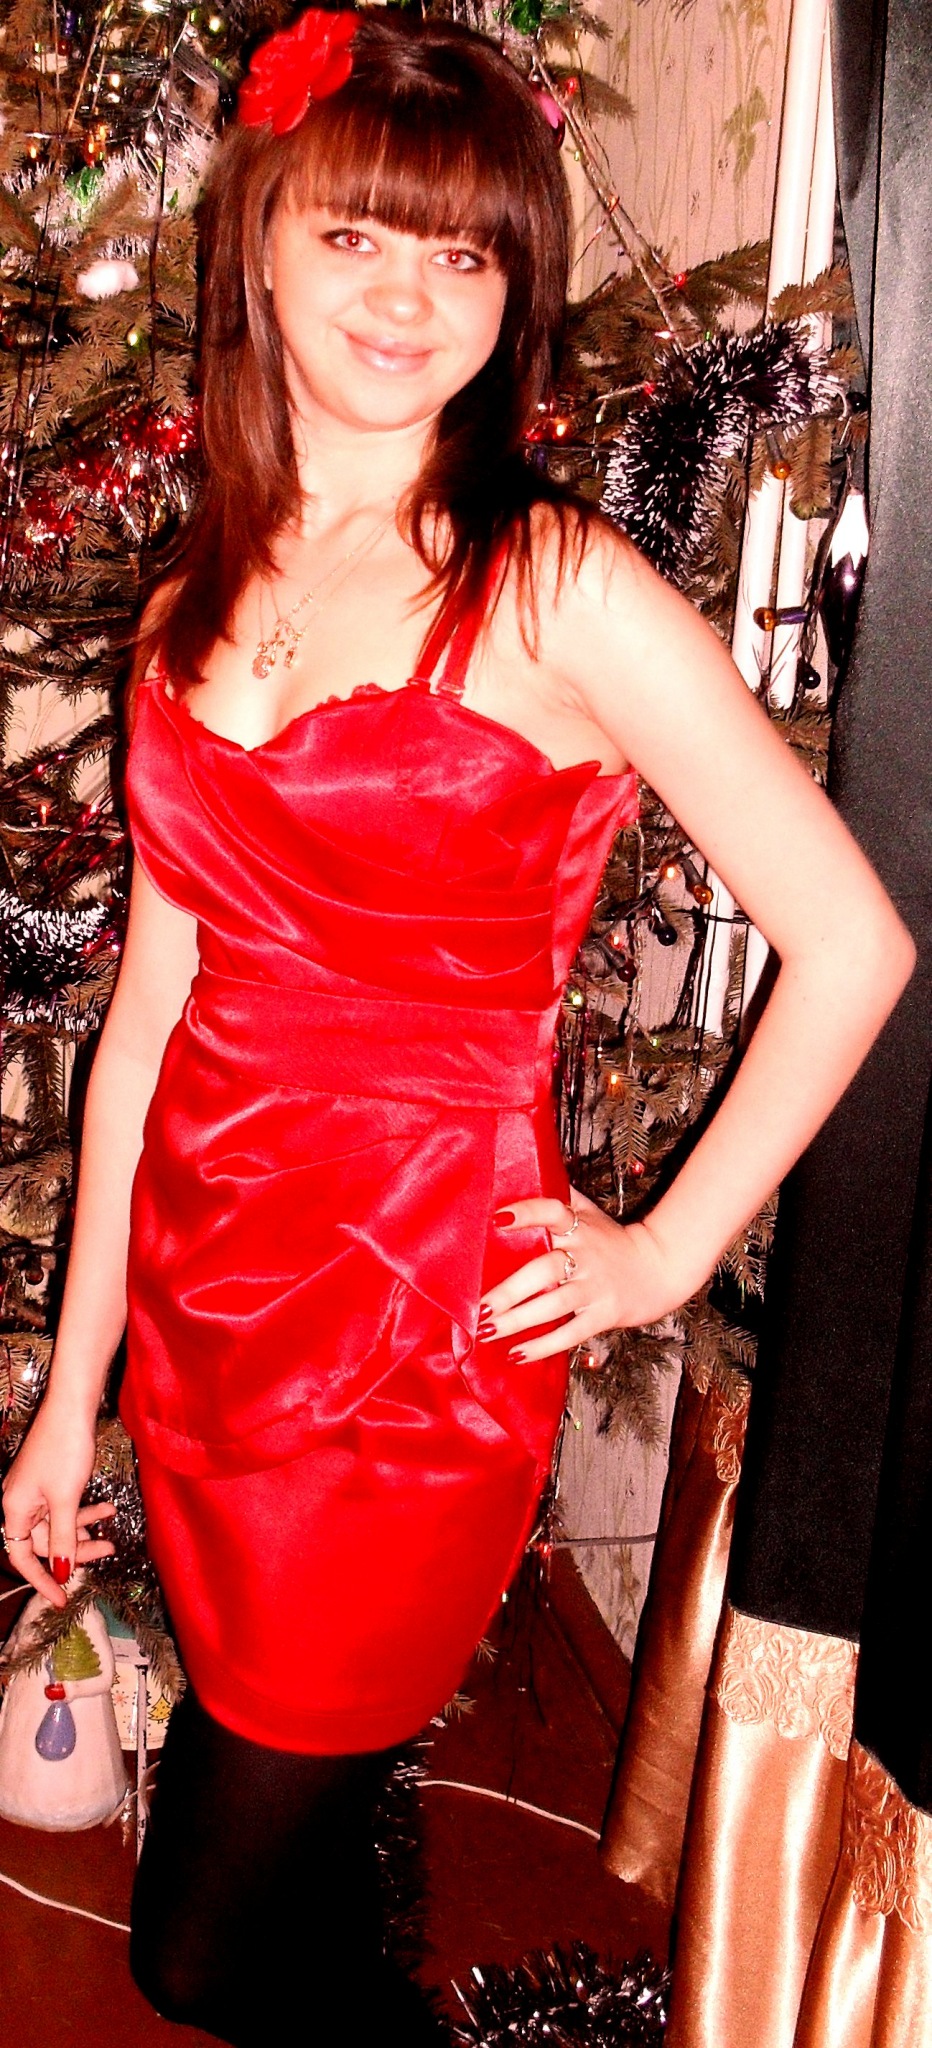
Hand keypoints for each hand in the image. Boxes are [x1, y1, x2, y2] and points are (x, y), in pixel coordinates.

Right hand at [2, 1400, 114, 1608]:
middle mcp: (20, 1501)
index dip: (42, 1580)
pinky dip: (84, 1510)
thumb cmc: (65, 1450)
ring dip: (84, 1529)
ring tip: (113, 1532)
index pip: (22, 1557)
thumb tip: (62, 1572)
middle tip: (106, 1552)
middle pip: (43, 1541)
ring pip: (58, 1523)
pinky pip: (65, 1505)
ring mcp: (35, 1490)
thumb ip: (63, 1538)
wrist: (72, 1405)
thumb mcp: (66, 1499)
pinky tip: (108, 1508)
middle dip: (74, 1550)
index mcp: (14, 1508)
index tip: (63, 1599)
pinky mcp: (51, 1479)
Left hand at [478, 1187, 693, 1362]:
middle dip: (510, 1290)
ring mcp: (594, 1288)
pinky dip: (543, 1346)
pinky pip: (570, 1333)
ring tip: (487, 1331)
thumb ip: (561, 1197)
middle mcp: (585, 1256)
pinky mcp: (603, 1315)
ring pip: (553, 1305)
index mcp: (579, 1227)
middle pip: (544, 1270)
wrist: (660, 1267)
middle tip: (480, 1306)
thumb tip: (527, 1169)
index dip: (527, 1213)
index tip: (498, 1220)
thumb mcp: (590, 1212)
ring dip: (518, 1321)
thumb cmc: (612, 1240)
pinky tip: (516, 1354)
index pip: (552, 1212)